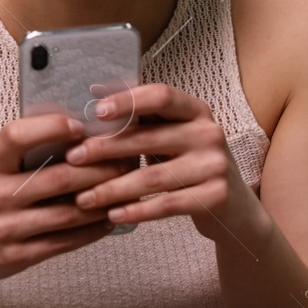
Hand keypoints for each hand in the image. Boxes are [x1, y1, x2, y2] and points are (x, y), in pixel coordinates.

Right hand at [0, 113, 132, 281]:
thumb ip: (21, 149)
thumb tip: (73, 123)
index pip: (15, 136)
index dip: (50, 127)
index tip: (80, 125)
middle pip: (58, 177)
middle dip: (99, 167)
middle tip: (127, 157)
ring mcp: (6, 229)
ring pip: (68, 212)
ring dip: (103, 199)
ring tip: (127, 186)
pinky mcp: (19, 256)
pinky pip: (65, 242)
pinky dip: (93, 229)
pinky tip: (110, 217)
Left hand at [65, 84, 264, 243]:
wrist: (235, 207)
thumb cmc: (190, 162)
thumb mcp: (174, 133)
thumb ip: (141, 115)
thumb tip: (94, 92)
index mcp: (195, 110)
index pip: (161, 96)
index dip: (128, 100)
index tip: (95, 111)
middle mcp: (208, 133)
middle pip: (149, 138)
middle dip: (106, 148)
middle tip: (73, 158)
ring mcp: (215, 166)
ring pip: (153, 177)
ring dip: (113, 188)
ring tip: (83, 198)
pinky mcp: (215, 197)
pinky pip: (167, 205)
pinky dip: (136, 211)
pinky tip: (112, 215)